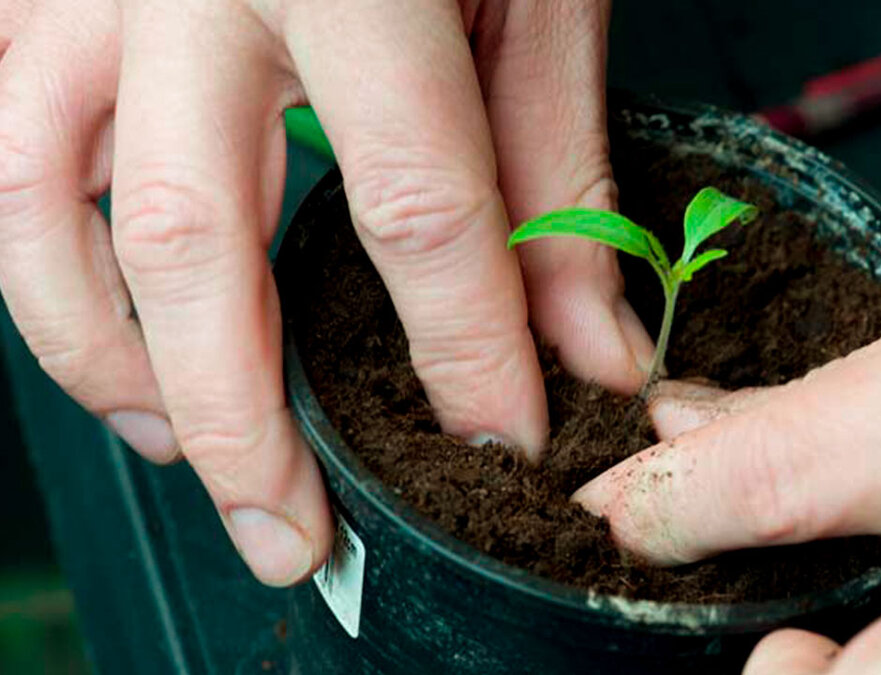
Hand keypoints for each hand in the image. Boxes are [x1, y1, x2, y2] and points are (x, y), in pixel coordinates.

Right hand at [0, 0, 650, 585]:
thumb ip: (553, 167)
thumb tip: (584, 339)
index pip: (415, 205)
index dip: (465, 351)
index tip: (499, 442)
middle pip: (200, 247)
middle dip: (250, 423)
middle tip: (300, 534)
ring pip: (43, 216)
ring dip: (110, 366)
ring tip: (189, 455)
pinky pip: (0, 155)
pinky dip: (44, 265)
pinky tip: (115, 331)